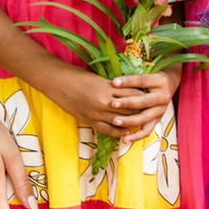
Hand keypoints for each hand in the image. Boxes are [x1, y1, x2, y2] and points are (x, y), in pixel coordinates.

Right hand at [50, 66, 170, 139]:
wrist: (58, 83)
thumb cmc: (78, 76)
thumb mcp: (99, 78)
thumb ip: (113, 86)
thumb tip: (128, 91)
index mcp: (108, 88)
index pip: (132, 94)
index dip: (142, 95)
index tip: (149, 95)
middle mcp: (104, 102)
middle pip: (130, 108)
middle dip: (141, 109)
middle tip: (150, 110)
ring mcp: (97, 113)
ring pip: (121, 120)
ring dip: (132, 121)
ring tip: (142, 121)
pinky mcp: (90, 121)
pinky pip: (109, 130)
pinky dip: (120, 131)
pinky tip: (127, 131)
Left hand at [109, 68, 179, 143]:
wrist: (170, 84)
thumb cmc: (152, 77)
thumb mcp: (148, 73)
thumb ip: (134, 78)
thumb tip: (114, 80)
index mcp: (160, 81)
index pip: (142, 81)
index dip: (128, 81)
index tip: (114, 83)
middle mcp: (163, 96)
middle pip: (144, 101)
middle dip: (127, 103)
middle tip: (112, 103)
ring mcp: (161, 110)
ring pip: (145, 118)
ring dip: (129, 121)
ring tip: (115, 121)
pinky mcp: (158, 120)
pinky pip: (147, 130)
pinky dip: (136, 136)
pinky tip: (124, 139)